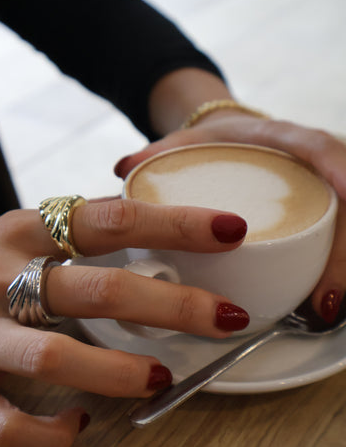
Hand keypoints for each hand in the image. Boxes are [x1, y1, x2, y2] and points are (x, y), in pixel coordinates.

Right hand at [0, 200, 247, 446]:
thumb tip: (152, 225)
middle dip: (171, 306)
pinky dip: (48, 434)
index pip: (109, 220)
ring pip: (53, 357)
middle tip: (226, 317)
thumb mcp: (11, 232)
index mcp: (22, 233)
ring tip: (161, 376)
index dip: (174, 224)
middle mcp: (0, 279)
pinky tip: (77, 428)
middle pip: (96, 289)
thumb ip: (73, 231)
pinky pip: (5, 423)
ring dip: (117, 372)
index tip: (229, 231)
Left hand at [114, 113, 345, 320]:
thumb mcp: (185, 142)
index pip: (317, 146)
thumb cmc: (211, 143)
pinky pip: (334, 240)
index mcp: (278, 139)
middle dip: (343, 251)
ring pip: (345, 226)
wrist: (228, 137)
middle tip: (323, 297)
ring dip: (340, 270)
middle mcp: (307, 165)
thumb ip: (158, 152)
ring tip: (321, 309)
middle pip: (343, 204)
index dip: (337, 167)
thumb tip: (123, 168)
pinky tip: (320, 306)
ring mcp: (316, 190)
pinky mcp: (314, 213)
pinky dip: (332, 271)